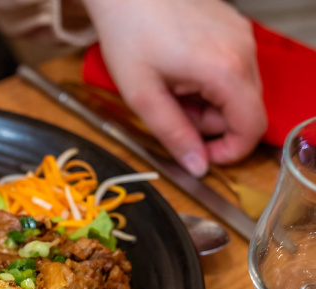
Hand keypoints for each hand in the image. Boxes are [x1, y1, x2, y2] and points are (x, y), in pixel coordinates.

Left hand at [82, 0, 266, 175]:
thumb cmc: (129, 33)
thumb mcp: (143, 96)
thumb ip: (173, 134)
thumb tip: (196, 167)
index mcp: (225, 70)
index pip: (252, 128)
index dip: (229, 151)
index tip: (201, 156)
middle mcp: (243, 50)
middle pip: (245, 111)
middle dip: (210, 125)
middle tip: (172, 113)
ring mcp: (241, 36)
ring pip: (237, 92)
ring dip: (207, 103)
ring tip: (170, 88)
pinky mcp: (233, 28)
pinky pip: (231, 69)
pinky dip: (208, 81)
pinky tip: (178, 71)